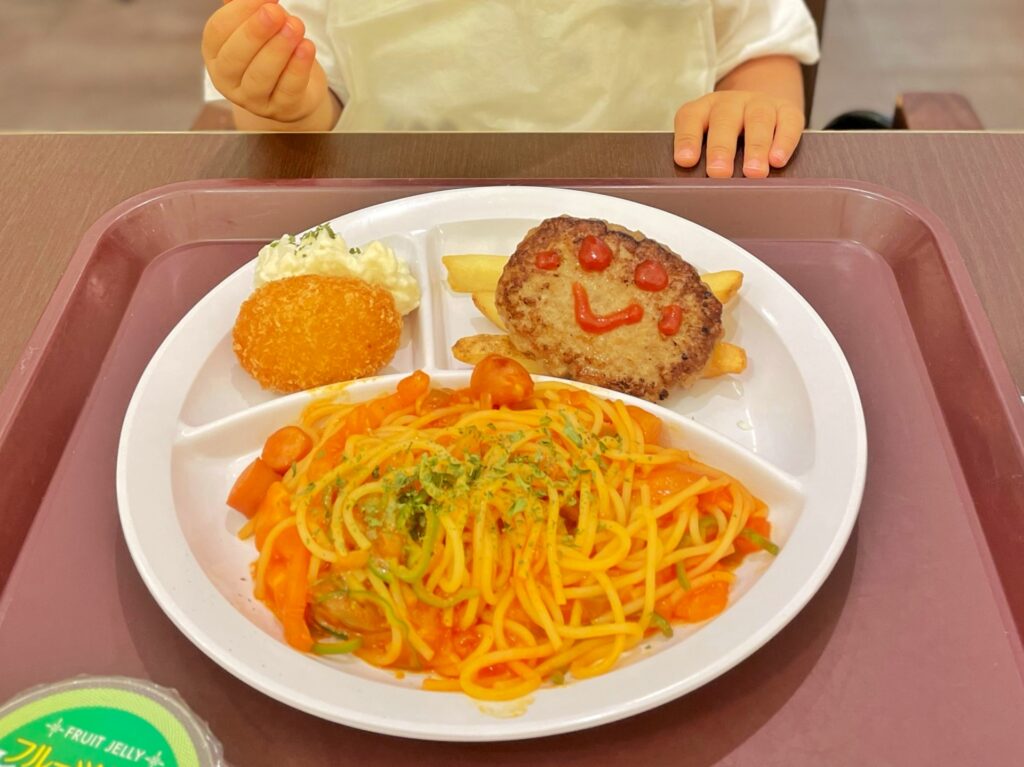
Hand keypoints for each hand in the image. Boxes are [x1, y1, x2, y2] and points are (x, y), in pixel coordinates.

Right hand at [202, 0, 328, 124]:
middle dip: (256, 31)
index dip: (239, 11)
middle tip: (276, 13)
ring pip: (261, 76)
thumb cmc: (271, 50)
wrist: (297, 88)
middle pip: (235, 56)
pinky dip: (298, 68)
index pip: (218, 30)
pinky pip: (288, 89)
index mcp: (215, 53)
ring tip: (296, 26)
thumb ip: (249, 7)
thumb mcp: (257, 24)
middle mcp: (228, 80)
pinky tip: (307, 47)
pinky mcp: (281, 110)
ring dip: (279, 48)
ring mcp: (253, 100)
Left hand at [673, 91, 805, 178]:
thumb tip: (697, 187)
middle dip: (722, 148)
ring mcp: (760, 104)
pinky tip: (777, 161)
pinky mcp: (787, 111)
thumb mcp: (707, 141)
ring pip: (758, 120)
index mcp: (704, 109)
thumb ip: (699, 159)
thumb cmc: (727, 137)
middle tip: (720, 173)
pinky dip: (784, 142)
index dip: (687, 139)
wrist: (760, 112)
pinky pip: (788, 123)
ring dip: (755, 147)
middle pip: (725, 120)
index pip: (691, 118)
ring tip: (753, 172)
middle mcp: (731, 103)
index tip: (686, 160)